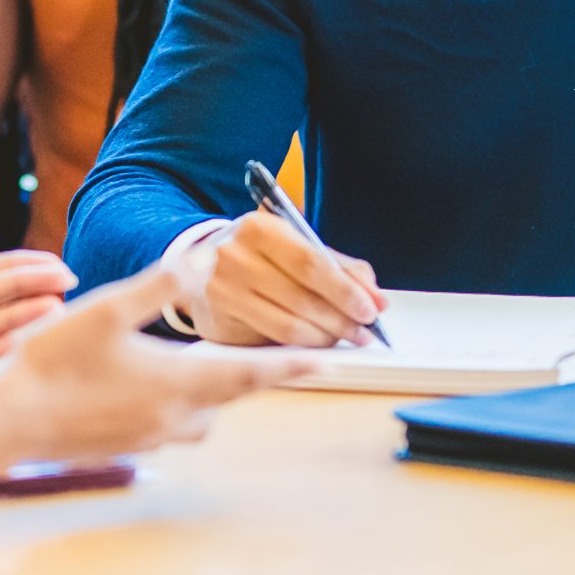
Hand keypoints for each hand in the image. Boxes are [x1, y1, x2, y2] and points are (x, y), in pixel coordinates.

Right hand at [0, 259, 324, 462]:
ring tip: (197, 363)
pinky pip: (171, 423)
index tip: (329, 361)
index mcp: (178, 382)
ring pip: (201, 413)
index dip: (293, 364)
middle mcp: (175, 417)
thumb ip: (159, 287)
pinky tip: (147, 385)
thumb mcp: (107, 310)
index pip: (252, 372)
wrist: (11, 423)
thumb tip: (200, 262)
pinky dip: (176, 402)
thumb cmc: (55, 364)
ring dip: (209, 389)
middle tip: (277, 356)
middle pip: (231, 394)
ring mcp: (152, 438)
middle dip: (253, 373)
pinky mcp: (131, 447)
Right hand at [180, 212, 388, 347]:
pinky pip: (271, 340)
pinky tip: (315, 343)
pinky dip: (301, 346)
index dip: (346, 291)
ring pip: (289, 325)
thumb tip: (376, 298)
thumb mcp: (296, 246)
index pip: (312, 263)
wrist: (198, 268)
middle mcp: (234, 256)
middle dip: (342, 319)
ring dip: (325, 338)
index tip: (370, 310)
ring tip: (342, 337)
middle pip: (303, 297)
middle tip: (363, 331)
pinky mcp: (219, 320)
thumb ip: (339, 267)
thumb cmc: (257, 256)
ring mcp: (222, 290)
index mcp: (258, 227)